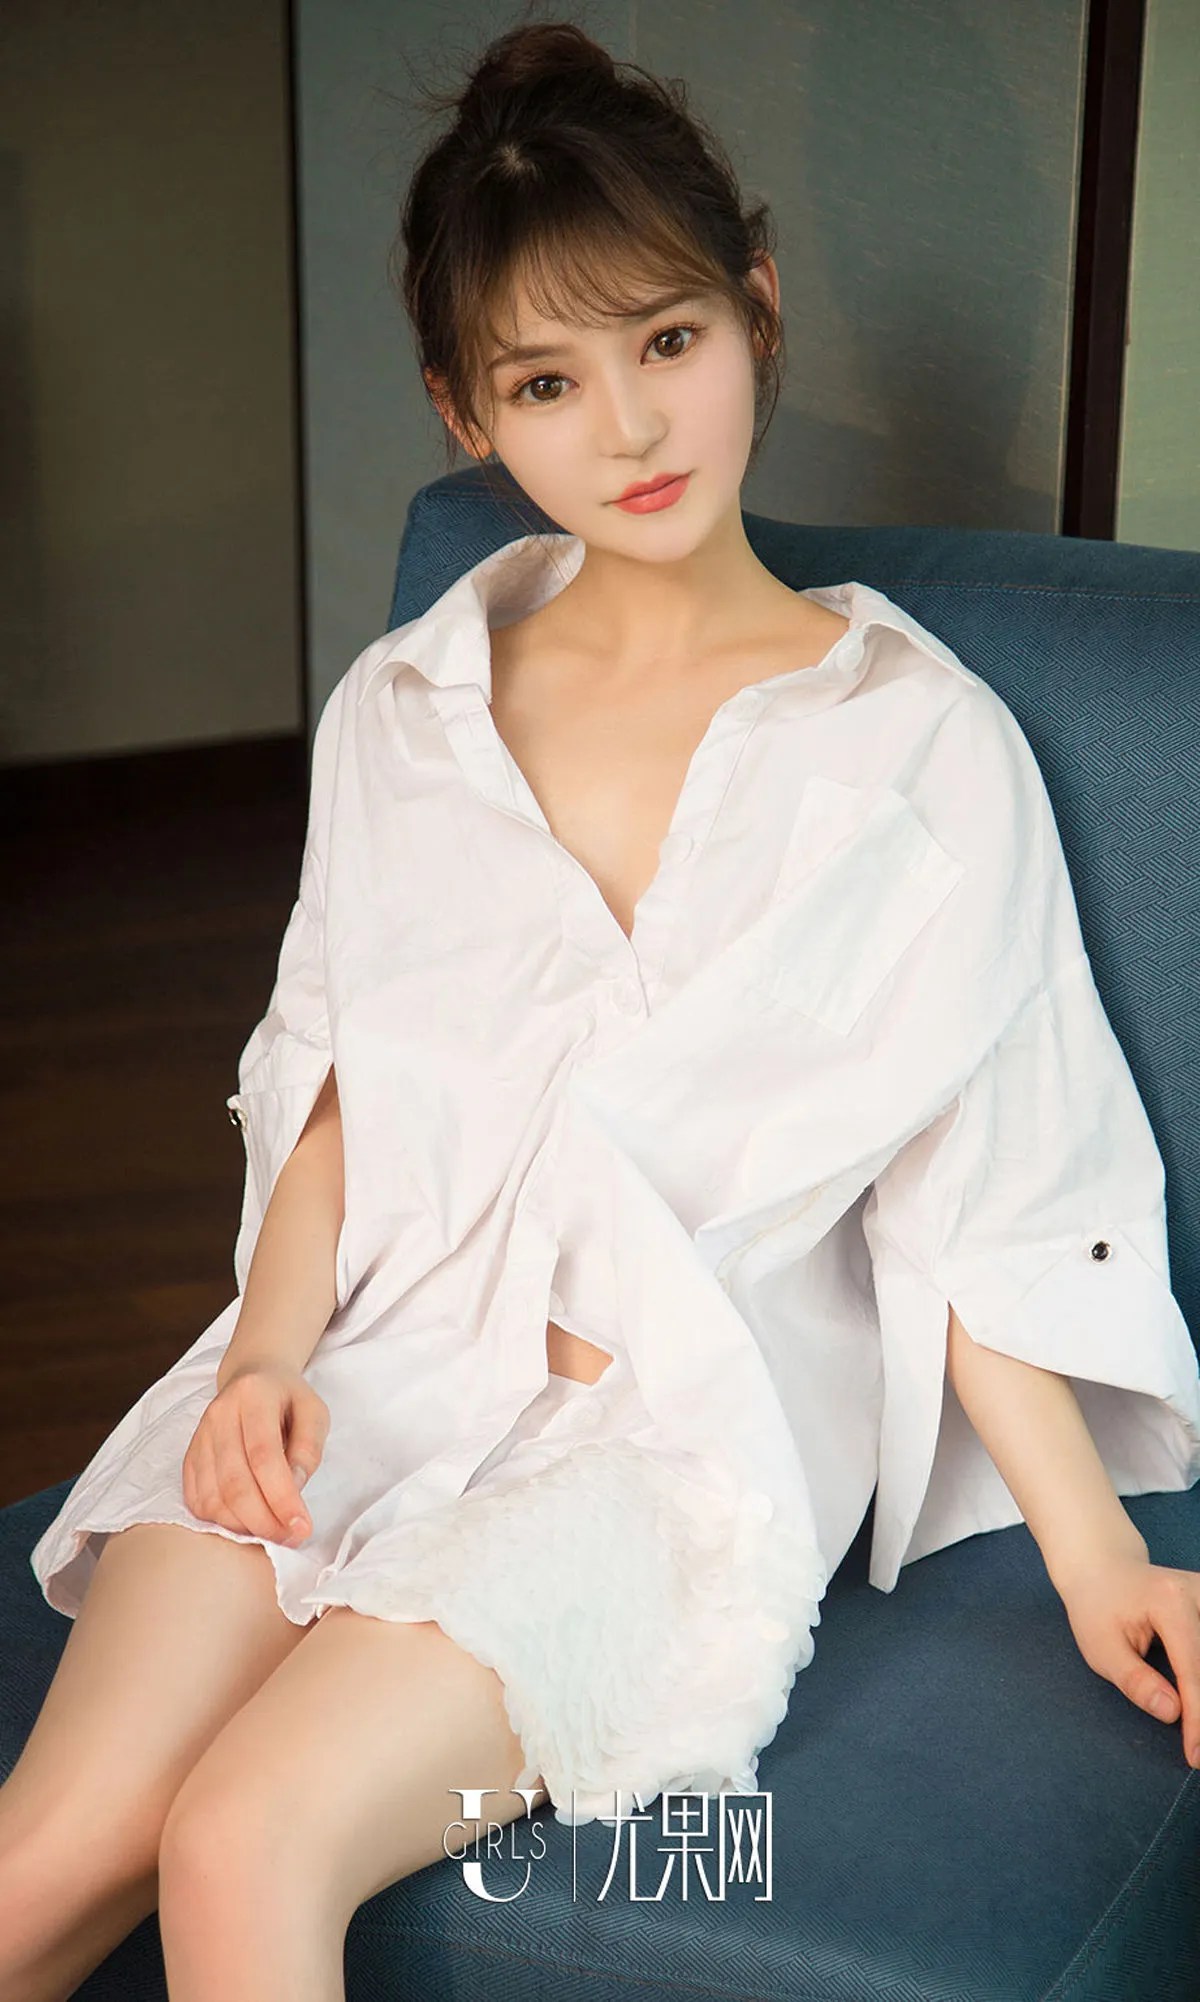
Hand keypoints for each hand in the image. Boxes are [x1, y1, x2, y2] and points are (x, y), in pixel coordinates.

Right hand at [183, 1362, 329, 1548]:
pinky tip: (245, 1523)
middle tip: (290, 1538)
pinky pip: (196, 1499)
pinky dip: (220, 1521)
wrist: (252, 1378)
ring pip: (212, 1497)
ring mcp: (199, 1436)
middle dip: (264, 1521)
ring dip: (243, 1526)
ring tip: (272, 1533)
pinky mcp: (190, 1455)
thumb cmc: (288, 1399)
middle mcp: (219, 1415)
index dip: (281, 1497)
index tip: (301, 1527)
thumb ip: (309, 1449)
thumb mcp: (315, 1412)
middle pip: (234, 1482)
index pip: (263, 1456)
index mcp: (254, 1396)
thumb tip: (294, 1489)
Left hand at [1055, 1552, 1199, 1767]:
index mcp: (1170, 1603)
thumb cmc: (1096, 1608)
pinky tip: (1197, 1701)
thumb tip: (1173, 1714)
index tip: (1195, 1756)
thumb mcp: (1101, 1647)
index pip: (1194, 1672)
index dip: (1198, 1720)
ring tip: (1198, 1735)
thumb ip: (1135, 1680)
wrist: (1101, 1567)